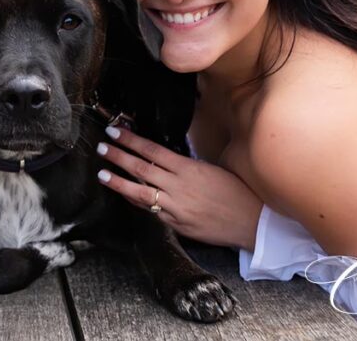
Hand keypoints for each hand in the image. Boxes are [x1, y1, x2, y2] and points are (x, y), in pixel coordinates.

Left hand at [96, 125, 263, 250]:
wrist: (254, 223)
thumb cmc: (238, 191)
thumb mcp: (213, 168)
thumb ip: (186, 164)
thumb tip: (163, 157)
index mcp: (189, 169)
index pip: (153, 150)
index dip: (131, 140)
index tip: (115, 131)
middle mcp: (180, 187)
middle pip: (142, 169)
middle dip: (119, 156)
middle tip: (101, 147)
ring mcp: (177, 208)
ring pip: (141, 193)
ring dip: (119, 182)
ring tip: (102, 174)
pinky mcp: (177, 224)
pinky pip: (152, 211)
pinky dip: (136, 201)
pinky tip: (123, 193)